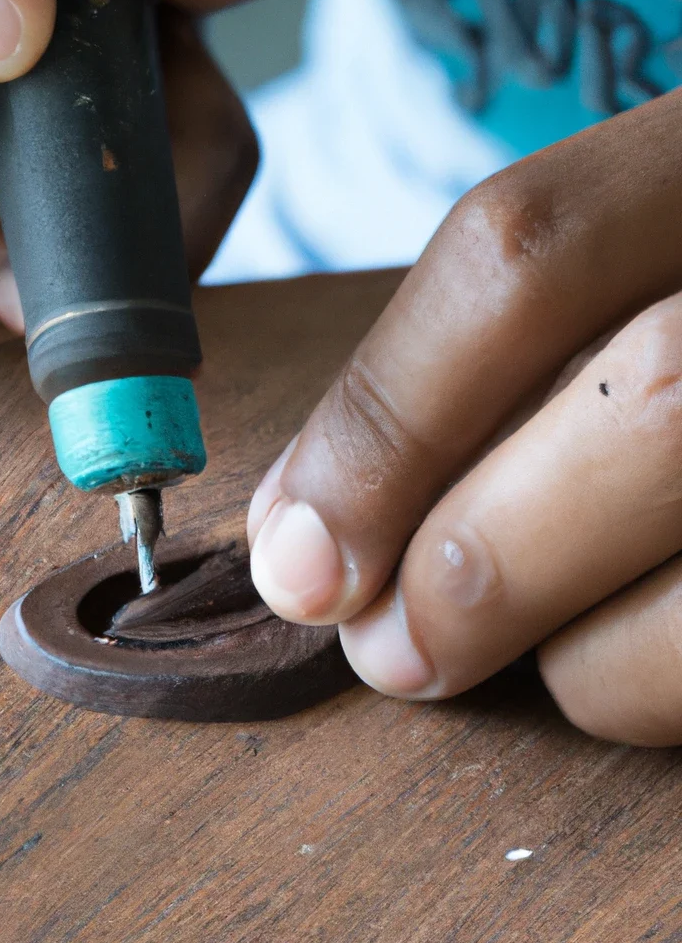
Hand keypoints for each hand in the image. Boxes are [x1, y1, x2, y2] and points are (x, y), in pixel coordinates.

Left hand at [248, 88, 681, 746]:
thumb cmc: (649, 327)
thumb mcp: (580, 299)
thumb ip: (448, 381)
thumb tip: (297, 536)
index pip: (526, 255)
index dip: (386, 420)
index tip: (295, 550)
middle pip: (652, 404)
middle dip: (474, 561)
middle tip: (381, 645)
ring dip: (562, 647)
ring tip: (517, 641)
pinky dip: (634, 687)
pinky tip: (614, 642)